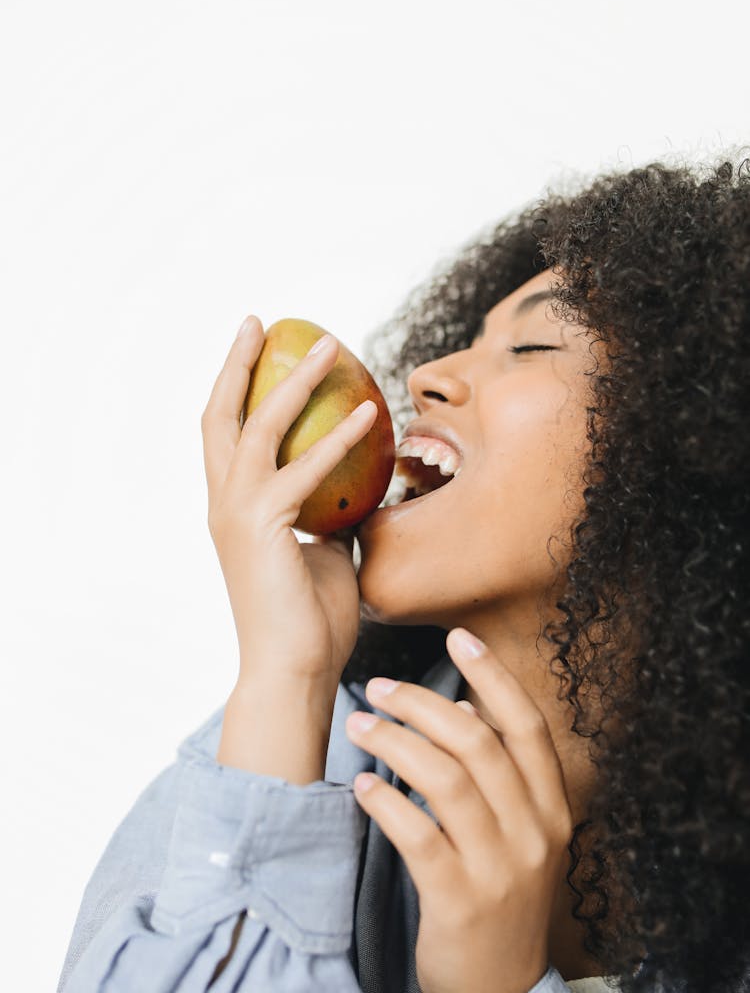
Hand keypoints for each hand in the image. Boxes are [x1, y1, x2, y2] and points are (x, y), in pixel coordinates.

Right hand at [201, 316, 377, 686]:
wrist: (293, 672)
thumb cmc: (310, 620)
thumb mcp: (324, 553)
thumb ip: (329, 516)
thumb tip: (358, 490)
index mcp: (232, 508)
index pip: (225, 433)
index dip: (235, 387)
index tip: (256, 348)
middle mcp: (222, 503)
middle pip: (219, 414)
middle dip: (236, 362)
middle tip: (260, 320)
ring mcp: (236, 513)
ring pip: (257, 426)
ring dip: (294, 380)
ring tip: (330, 345)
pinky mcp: (261, 526)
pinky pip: (304, 468)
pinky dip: (337, 437)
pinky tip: (369, 414)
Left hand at [344, 628, 573, 992]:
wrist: (500, 992)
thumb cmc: (502, 896)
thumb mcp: (522, 834)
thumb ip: (501, 775)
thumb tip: (466, 707)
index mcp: (553, 808)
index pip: (527, 725)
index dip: (494, 675)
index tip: (459, 637)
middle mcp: (533, 832)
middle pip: (478, 743)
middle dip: (422, 703)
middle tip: (378, 687)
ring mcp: (499, 868)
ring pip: (446, 780)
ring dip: (395, 742)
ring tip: (359, 725)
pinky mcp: (459, 901)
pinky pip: (418, 835)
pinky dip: (386, 802)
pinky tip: (361, 785)